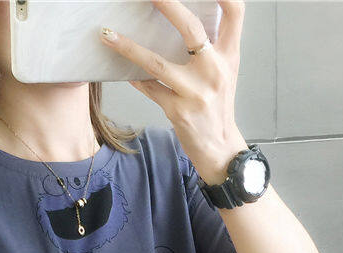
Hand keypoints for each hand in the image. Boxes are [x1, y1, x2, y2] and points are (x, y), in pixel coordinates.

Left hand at [99, 0, 248, 183]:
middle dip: (167, 4)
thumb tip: (183, 17)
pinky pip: (150, 89)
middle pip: (191, 28)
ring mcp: (196, 92)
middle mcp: (215, 70)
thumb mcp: (224, 71)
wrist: (219, 148)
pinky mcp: (178, 111)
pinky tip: (125, 70)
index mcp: (229, 55)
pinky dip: (136, 78)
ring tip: (107, 34)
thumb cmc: (217, 106)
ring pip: (157, 62)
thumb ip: (211, 45)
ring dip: (128, 47)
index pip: (235, 11)